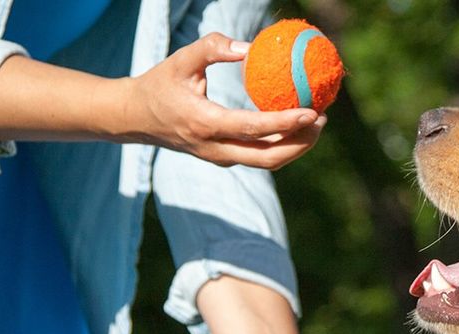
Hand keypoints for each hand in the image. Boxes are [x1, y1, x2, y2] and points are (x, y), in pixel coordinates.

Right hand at [118, 33, 327, 168]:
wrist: (135, 118)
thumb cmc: (160, 85)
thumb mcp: (181, 60)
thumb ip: (213, 47)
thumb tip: (249, 47)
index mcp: (206, 124)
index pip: (255, 128)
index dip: (286, 122)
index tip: (313, 111)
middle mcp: (215, 148)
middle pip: (268, 157)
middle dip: (301, 142)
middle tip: (322, 119)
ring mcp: (219, 157)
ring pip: (266, 162)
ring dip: (295, 147)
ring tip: (316, 124)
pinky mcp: (223, 158)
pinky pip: (259, 156)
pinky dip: (281, 145)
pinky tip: (295, 126)